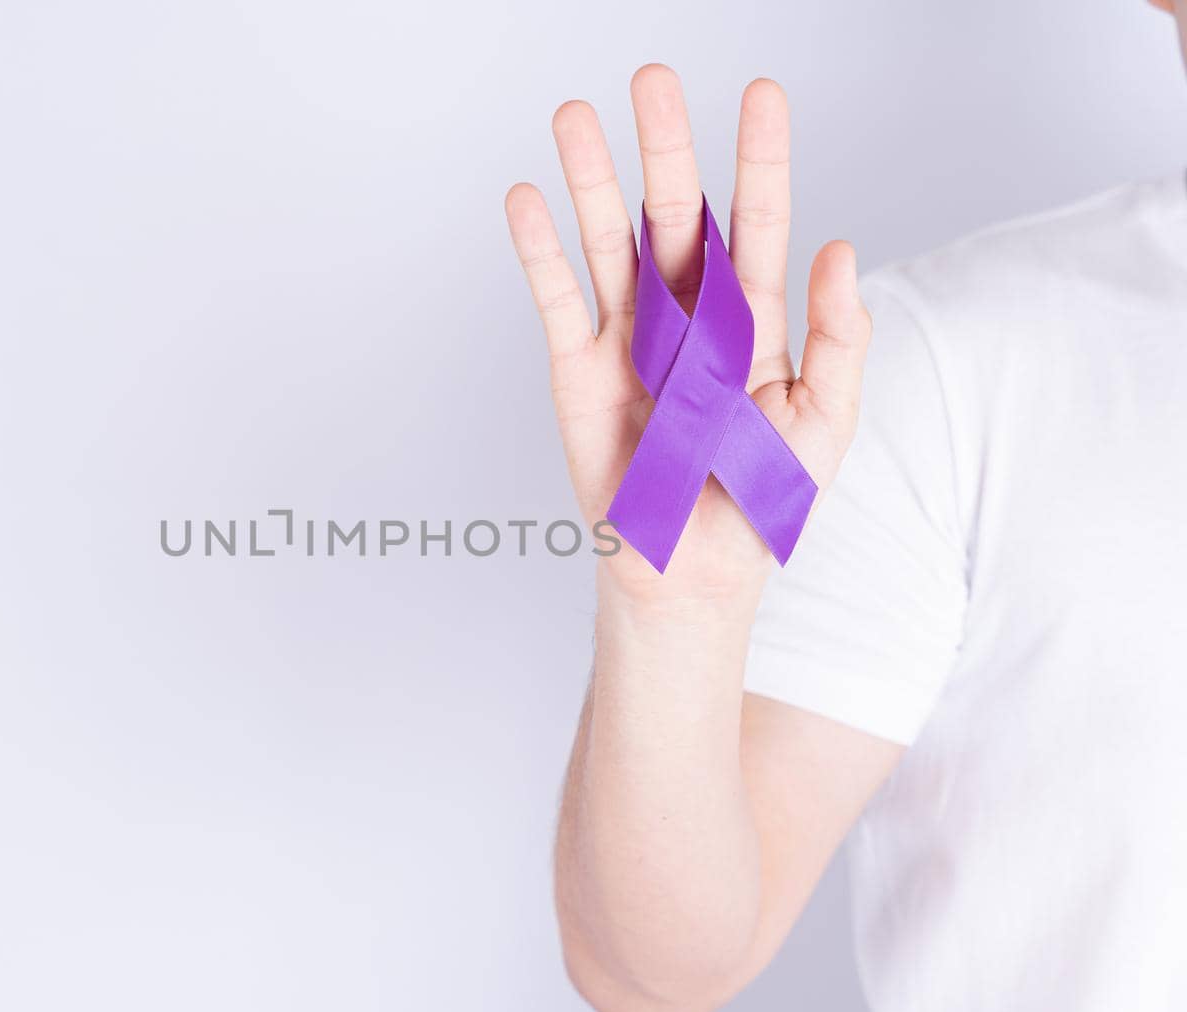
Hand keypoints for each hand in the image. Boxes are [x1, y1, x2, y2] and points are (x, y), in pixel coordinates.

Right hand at [505, 66, 870, 607]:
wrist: (691, 573)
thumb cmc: (759, 503)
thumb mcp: (823, 423)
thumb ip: (837, 340)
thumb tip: (841, 249)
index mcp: (750, 320)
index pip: (755, 221)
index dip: (760, 158)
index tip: (761, 94)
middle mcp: (685, 314)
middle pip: (673, 213)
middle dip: (666, 145)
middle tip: (653, 79)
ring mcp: (626, 337)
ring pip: (608, 240)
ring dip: (591, 178)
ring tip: (574, 116)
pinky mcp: (576, 369)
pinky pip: (558, 298)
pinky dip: (540, 250)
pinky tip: (528, 198)